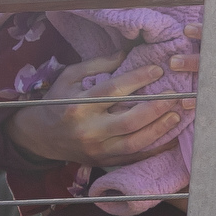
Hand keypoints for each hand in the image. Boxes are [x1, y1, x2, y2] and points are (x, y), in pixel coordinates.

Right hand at [6, 49, 196, 171]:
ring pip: (135, 143)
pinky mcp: (103, 161)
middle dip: (156, 107)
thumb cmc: (57, 102)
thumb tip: (126, 53)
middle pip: (129, 120)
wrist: (39, 136)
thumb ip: (97, 65)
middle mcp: (88, 129)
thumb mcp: (69, 77)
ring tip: (177, 115)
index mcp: (78, 105)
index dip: (138, 79)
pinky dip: (154, 150)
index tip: (158, 70)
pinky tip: (171, 139)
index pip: (113, 91)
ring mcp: (96, 149)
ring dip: (160, 129)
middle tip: (176, 95)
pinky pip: (133, 158)